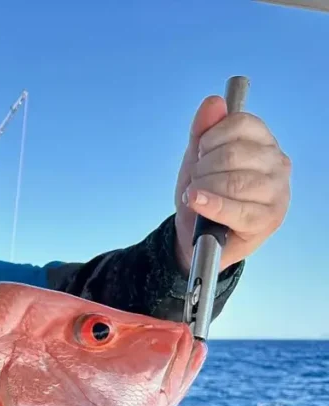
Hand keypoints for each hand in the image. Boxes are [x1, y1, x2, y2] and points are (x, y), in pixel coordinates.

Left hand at [174, 94, 290, 273]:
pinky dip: (211, 206)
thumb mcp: (197, 159)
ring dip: (204, 188)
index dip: (209, 139)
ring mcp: (277, 192)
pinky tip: (197, 202)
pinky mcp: (269, 219)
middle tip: (197, 180)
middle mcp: (277, 163)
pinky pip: (237, 210)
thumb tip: (213, 102)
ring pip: (236, 182)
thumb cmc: (204, 193)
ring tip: (196, 195)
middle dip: (203, 168)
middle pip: (234, 153)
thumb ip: (203, 130)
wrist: (197, 234)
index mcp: (263, 141)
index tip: (200, 154)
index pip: (239, 123)